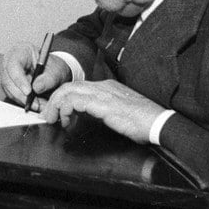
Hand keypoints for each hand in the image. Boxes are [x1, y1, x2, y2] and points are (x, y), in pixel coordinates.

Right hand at [1, 42, 70, 110]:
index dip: (19, 79)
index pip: (13, 64)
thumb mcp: (56, 71)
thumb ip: (48, 79)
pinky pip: (14, 96)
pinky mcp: (10, 86)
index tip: (28, 92)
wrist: (54, 73)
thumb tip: (36, 88)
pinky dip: (24, 103)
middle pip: (8, 80)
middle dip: (21, 95)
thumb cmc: (53, 67)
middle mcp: (10, 62)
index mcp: (20, 51)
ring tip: (39, 106)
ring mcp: (9, 75)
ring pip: (9, 90)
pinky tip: (36, 105)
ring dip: (23, 101)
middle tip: (36, 104)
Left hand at [40, 79, 164, 143]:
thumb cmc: (143, 122)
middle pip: (69, 86)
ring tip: (54, 120)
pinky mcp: (103, 103)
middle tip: (49, 116)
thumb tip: (83, 117)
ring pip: (68, 90)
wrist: (159, 122)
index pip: (78, 86)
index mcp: (107, 87)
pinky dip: (65, 109)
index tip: (58, 113)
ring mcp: (102, 93)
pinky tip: (66, 121)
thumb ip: (100, 111)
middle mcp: (103, 86)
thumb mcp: (117, 113)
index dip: (64, 98)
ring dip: (56, 105)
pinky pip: (75, 101)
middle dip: (55, 100)